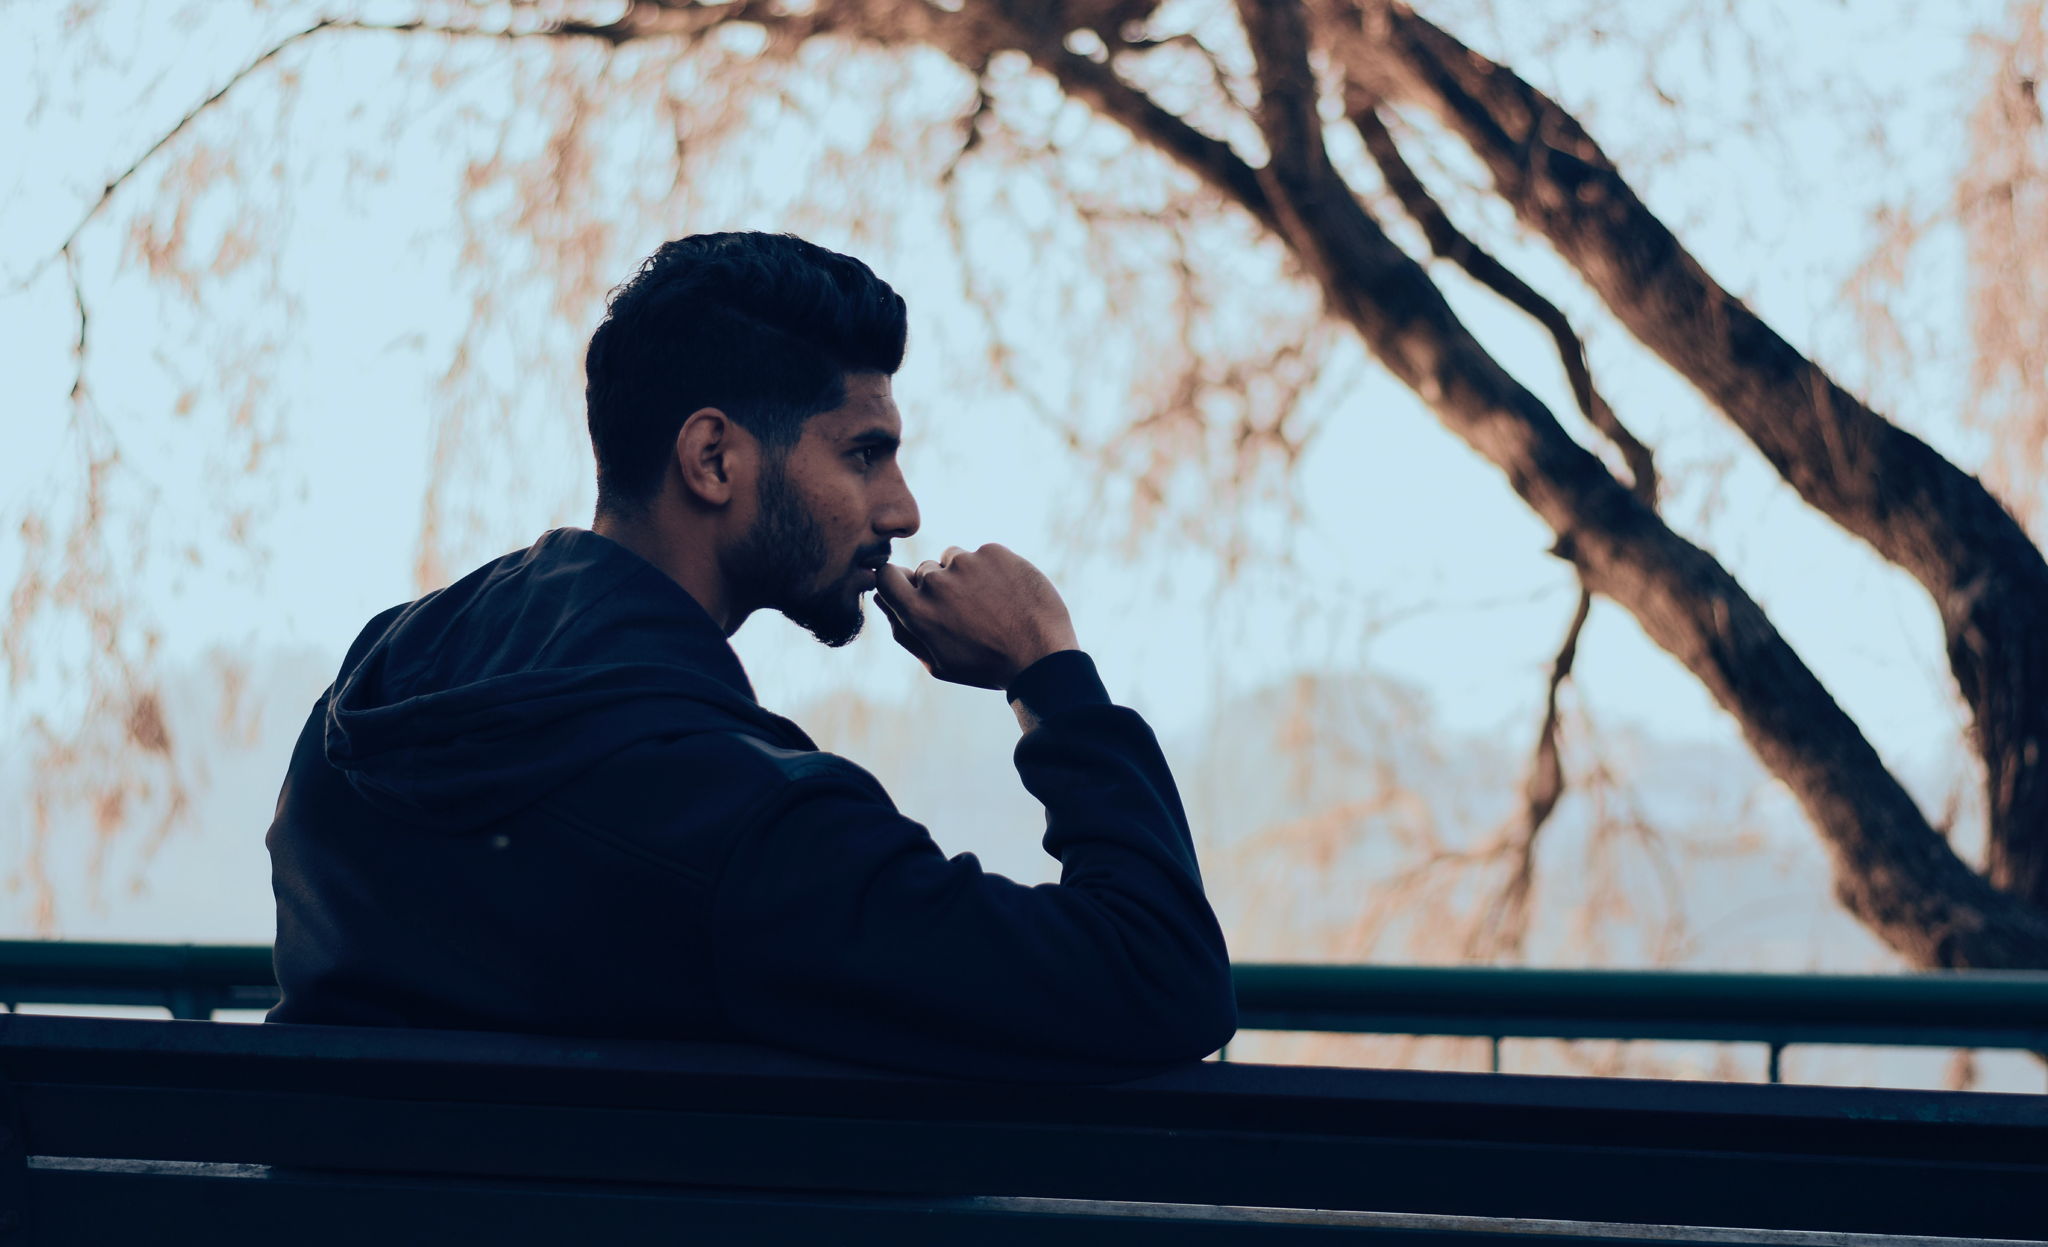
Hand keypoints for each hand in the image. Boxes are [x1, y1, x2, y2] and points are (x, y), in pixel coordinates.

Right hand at [873, 543, 1079, 690]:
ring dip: (964, 574)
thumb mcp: (938, 661)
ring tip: (990, 604)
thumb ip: (903, 630)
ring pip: (954, 558)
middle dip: (939, 585)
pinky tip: (1007, 594)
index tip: (913, 589)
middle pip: (924, 570)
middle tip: (967, 612)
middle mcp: (937, 583)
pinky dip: (992, 569)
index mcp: (917, 611)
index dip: (898, 580)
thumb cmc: (985, 665)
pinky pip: (983, 554)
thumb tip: (880, 599)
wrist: (1041, 656)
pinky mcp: (994, 551)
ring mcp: (967, 563)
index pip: (887, 575)